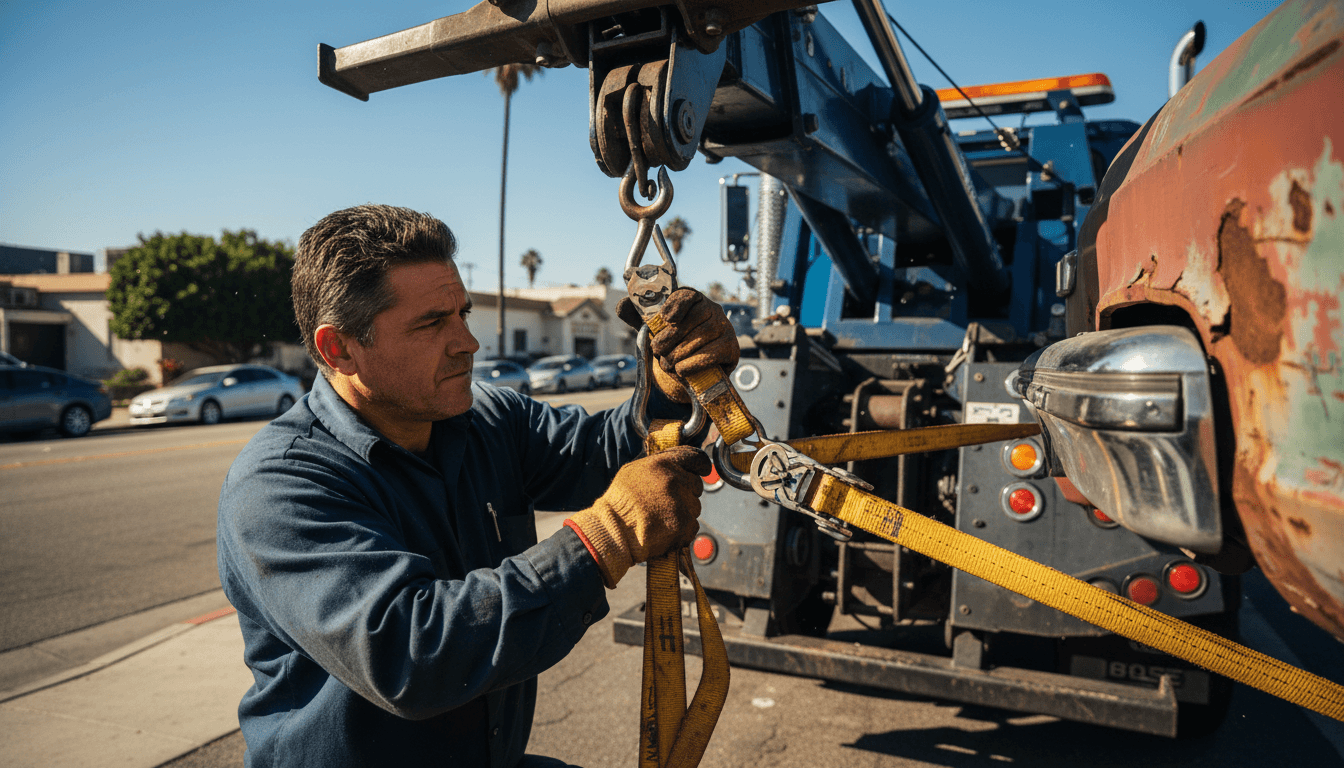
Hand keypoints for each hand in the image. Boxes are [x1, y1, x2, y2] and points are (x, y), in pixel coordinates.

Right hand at [564, 446, 711, 587]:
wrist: (612, 530)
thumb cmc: (619, 503)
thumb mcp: (633, 472)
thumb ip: (659, 465)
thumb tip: (676, 464)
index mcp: (662, 464)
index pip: (695, 458)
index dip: (701, 465)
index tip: (703, 470)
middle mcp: (674, 480)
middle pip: (695, 485)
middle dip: (686, 493)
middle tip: (667, 503)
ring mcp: (680, 502)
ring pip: (695, 507)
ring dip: (684, 513)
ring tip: (661, 518)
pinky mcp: (682, 524)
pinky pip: (693, 526)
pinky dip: (683, 531)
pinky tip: (665, 530)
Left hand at [617, 288, 739, 401]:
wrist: (695, 370)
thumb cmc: (675, 344)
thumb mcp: (655, 331)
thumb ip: (638, 318)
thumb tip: (620, 305)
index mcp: (694, 300)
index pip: (687, 295)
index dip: (676, 305)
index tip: (665, 318)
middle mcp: (713, 310)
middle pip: (695, 318)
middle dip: (672, 337)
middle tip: (658, 351)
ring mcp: (725, 328)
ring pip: (704, 336)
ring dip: (681, 352)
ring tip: (668, 364)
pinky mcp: (732, 348)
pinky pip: (714, 353)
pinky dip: (694, 363)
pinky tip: (682, 369)